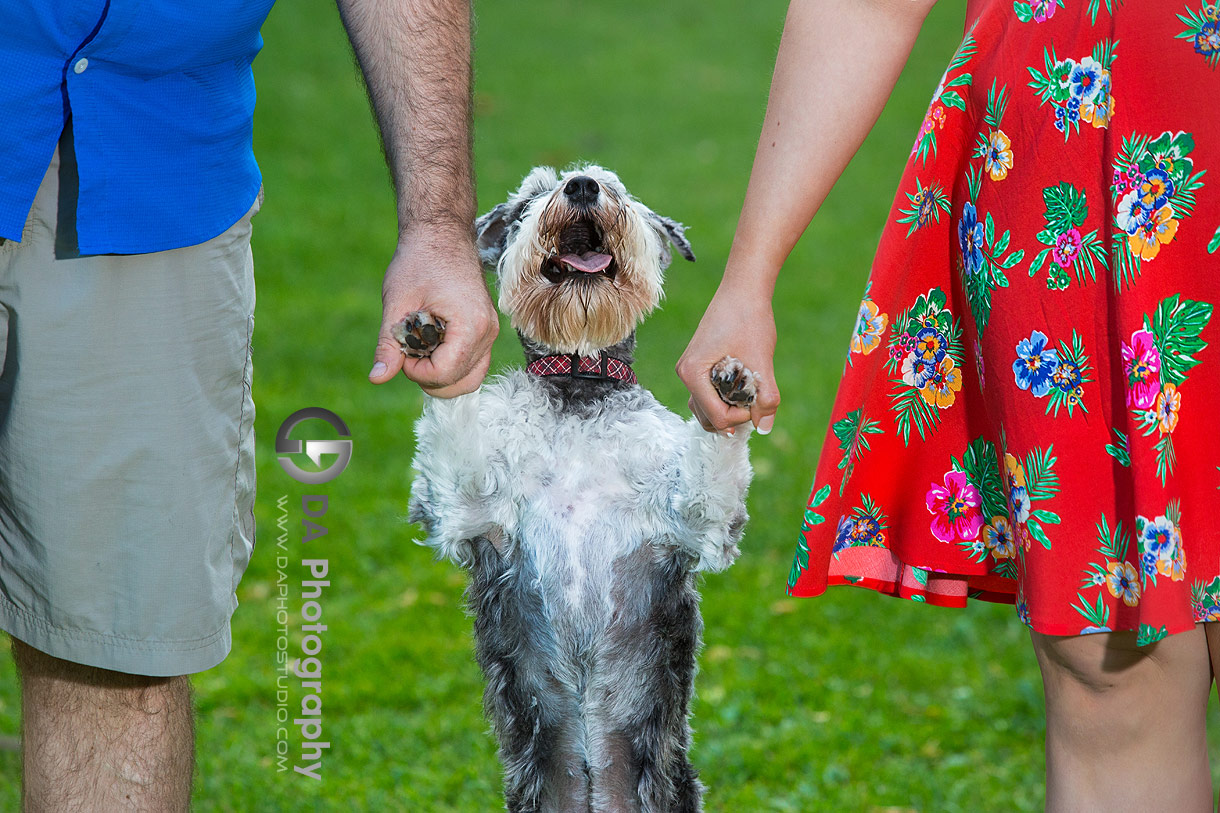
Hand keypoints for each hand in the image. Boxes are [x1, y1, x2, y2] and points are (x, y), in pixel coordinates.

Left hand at [369, 226, 498, 396]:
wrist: (441, 233)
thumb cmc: (419, 261)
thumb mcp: (397, 303)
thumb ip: (389, 344)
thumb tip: (377, 378)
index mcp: (470, 325)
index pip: (444, 374)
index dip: (415, 371)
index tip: (401, 349)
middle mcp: (487, 333)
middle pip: (460, 383)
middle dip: (428, 377)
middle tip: (408, 352)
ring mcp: (490, 332)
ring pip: (470, 378)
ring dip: (441, 375)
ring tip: (419, 350)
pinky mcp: (485, 330)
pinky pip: (472, 363)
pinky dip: (451, 365)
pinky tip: (430, 345)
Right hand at [676, 283, 779, 433]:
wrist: (743, 289)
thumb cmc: (749, 319)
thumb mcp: (761, 361)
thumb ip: (765, 397)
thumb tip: (765, 428)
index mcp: (692, 374)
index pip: (716, 417)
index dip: (742, 417)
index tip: (759, 400)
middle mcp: (685, 373)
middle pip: (707, 418)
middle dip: (734, 416)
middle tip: (756, 401)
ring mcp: (690, 369)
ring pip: (707, 408)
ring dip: (729, 408)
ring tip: (751, 395)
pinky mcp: (699, 365)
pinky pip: (709, 393)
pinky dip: (726, 397)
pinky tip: (745, 386)